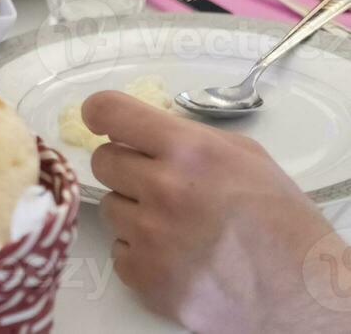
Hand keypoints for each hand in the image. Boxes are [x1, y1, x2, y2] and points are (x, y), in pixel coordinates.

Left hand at [83, 91, 350, 331]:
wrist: (305, 293)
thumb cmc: (281, 219)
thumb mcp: (245, 157)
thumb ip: (188, 137)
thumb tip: (140, 130)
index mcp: (190, 152)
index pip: (112, 112)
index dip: (100, 114)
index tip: (100, 121)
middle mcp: (164, 190)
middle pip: (102, 161)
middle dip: (127, 169)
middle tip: (161, 186)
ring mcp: (152, 238)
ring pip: (110, 208)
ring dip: (135, 213)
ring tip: (179, 227)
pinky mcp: (147, 278)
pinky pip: (119, 251)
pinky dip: (141, 253)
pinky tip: (177, 256)